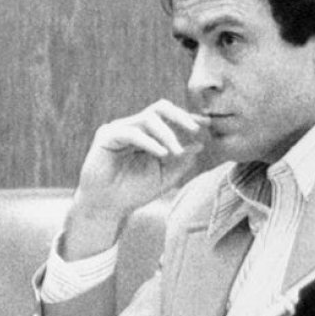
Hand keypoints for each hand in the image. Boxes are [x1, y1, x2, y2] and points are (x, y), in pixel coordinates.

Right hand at [62, 100, 209, 258]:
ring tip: (176, 152)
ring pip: (148, 118)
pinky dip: (149, 141)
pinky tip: (162, 153)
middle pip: (159, 107)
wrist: (107, 208)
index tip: (207, 124)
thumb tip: (200, 144)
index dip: (187, 118)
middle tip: (196, 129)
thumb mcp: (165, 176)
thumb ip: (181, 161)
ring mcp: (119, 129)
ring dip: (167, 134)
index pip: (169, 117)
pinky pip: (132, 132)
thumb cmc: (133, 192)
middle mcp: (133, 126)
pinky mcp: (106, 136)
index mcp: (147, 133)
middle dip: (180, 115)